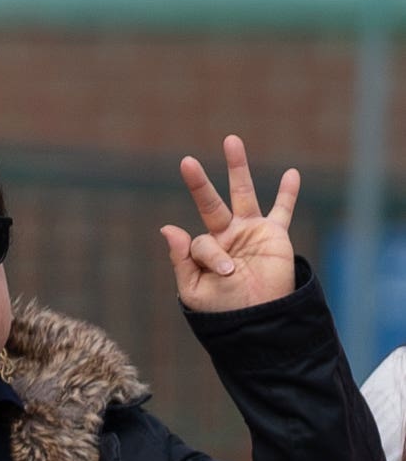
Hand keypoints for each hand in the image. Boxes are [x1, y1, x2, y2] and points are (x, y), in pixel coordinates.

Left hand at [163, 133, 300, 315]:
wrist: (259, 320)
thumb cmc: (224, 310)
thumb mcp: (195, 289)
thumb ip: (183, 259)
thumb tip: (168, 228)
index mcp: (202, 250)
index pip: (198, 241)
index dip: (210, 255)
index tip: (224, 272)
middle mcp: (225, 235)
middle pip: (210, 202)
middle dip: (198, 183)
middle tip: (186, 162)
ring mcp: (250, 232)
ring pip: (243, 194)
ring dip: (237, 168)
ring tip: (231, 140)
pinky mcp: (275, 235)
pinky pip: (283, 210)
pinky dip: (288, 193)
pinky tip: (291, 173)